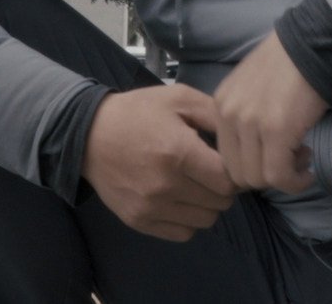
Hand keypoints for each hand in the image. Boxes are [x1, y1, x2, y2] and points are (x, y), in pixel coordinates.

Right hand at [82, 84, 237, 241]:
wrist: (89, 134)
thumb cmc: (139, 112)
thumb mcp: (179, 98)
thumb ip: (215, 114)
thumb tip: (242, 139)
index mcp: (179, 152)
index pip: (228, 181)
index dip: (234, 173)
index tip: (225, 163)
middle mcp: (166, 185)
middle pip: (220, 203)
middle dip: (221, 188)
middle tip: (210, 173)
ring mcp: (151, 206)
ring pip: (205, 221)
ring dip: (207, 205)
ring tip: (195, 185)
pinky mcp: (139, 220)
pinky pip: (183, 234)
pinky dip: (188, 220)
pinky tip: (179, 200)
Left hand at [213, 32, 327, 193]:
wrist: (313, 45)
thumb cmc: (288, 65)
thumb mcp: (252, 88)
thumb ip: (245, 118)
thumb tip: (254, 154)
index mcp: (221, 104)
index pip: (224, 156)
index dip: (250, 167)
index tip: (272, 161)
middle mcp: (229, 114)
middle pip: (237, 172)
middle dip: (265, 177)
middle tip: (290, 162)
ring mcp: (250, 123)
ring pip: (257, 178)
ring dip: (282, 179)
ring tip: (302, 160)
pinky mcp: (276, 130)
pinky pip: (279, 176)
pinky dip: (295, 182)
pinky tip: (307, 171)